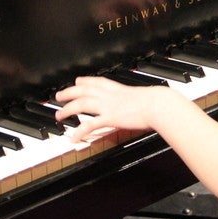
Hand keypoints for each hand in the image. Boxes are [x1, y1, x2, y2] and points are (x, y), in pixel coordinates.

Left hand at [54, 76, 172, 141]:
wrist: (158, 105)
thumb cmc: (156, 101)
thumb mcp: (142, 95)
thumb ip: (135, 98)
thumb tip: (139, 100)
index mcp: (117, 88)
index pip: (96, 81)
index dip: (84, 81)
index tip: (77, 81)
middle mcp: (109, 95)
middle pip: (83, 91)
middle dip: (68, 93)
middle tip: (59, 97)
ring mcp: (108, 106)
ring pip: (81, 104)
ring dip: (68, 109)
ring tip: (59, 115)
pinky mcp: (109, 118)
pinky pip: (90, 124)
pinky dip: (79, 131)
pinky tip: (73, 137)